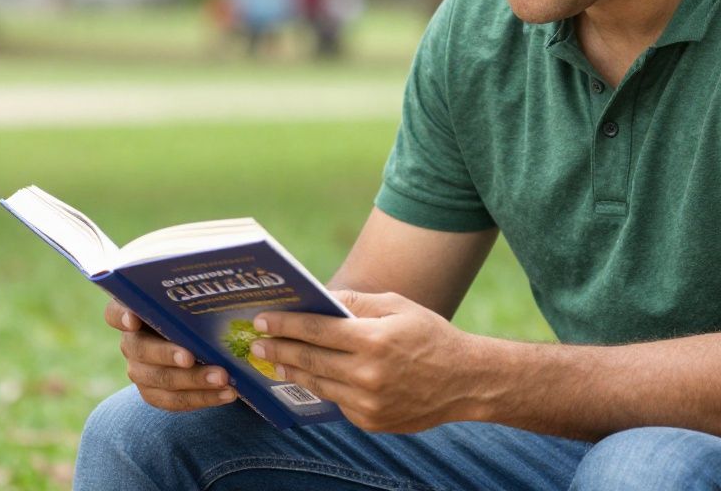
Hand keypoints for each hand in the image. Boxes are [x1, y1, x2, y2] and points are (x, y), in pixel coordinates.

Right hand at [104, 298, 237, 411]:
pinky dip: (202, 398)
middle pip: (139, 349)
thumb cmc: (198, 306)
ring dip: (193, 380)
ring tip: (224, 378)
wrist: (204, 337)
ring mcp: (140, 370)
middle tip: (191, 357)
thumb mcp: (195, 294)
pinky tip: (227, 393)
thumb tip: (215, 272)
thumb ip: (195, 288)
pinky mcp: (154, 393)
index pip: (115, 312)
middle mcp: (131, 341)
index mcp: (134, 310)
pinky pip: (173, 400)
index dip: (122, 315)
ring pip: (159, 379)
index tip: (134, 319)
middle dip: (167, 354)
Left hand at [252, 289, 481, 432]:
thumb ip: (358, 303)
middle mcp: (367, 374)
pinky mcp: (371, 421)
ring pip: (318, 384)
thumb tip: (323, 298)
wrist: (465, 382)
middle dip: (279, 348)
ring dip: (292, 370)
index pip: (316, 330)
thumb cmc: (431, 335)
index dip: (286, 324)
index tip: (262, 319)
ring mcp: (368, 403)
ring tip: (276, 359)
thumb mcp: (398, 306)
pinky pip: (337, 402)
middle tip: (256, 341)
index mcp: (373, 340)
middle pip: (310, 359)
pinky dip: (322, 387)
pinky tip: (309, 376)